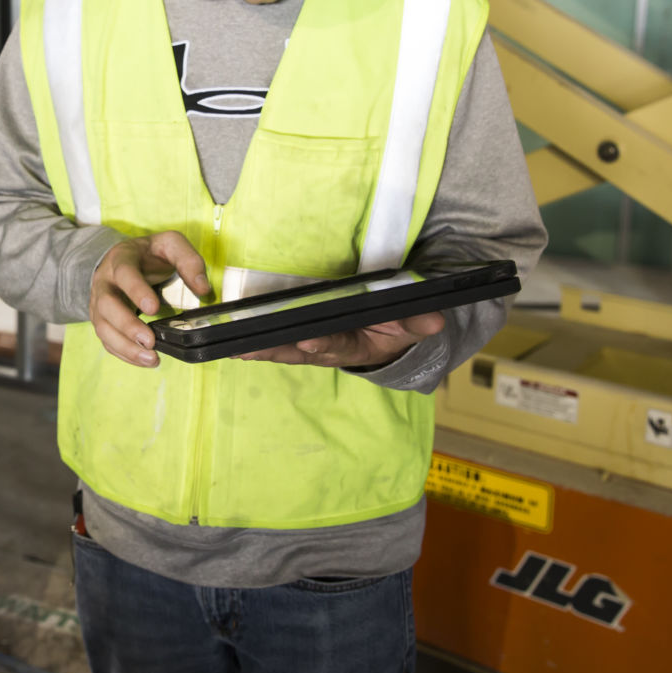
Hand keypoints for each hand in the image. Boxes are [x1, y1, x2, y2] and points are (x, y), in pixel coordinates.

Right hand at [90, 232, 210, 367]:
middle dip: (127, 326)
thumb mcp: (170, 245)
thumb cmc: (150, 254)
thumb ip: (188, 261)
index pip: (124, 274)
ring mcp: (99, 303)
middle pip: (107, 305)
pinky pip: (108, 341)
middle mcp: (105, 282)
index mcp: (121, 259)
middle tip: (150, 341)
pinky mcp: (103, 320)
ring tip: (151, 358)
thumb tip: (203, 289)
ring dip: (125, 346)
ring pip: (103, 328)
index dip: (136, 292)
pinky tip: (144, 360)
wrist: (125, 259)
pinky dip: (124, 353)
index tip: (153, 309)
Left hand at [237, 313, 444, 367]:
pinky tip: (237, 346)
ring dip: (262, 350)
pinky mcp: (302, 340)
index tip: (309, 342)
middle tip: (252, 349)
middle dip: (277, 350)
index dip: (325, 344)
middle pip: (301, 351)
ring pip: (285, 350)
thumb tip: (434, 320)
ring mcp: (314, 346)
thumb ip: (417, 322)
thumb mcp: (411, 326)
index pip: (339, 345)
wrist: (387, 339)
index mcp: (356, 346)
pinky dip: (260, 344)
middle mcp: (330, 349)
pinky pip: (280, 343)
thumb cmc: (395, 329)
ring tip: (238, 350)